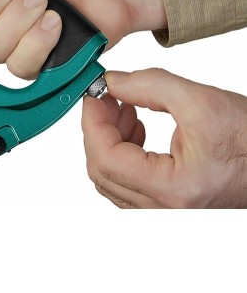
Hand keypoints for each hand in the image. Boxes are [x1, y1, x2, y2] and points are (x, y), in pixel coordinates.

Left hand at [82, 69, 246, 207]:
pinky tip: (136, 127)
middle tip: (106, 98)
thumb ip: (148, 86)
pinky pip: (126, 182)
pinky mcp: (166, 203)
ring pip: (111, 178)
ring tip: (125, 109)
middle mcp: (164, 209)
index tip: (94, 95)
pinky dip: (122, 152)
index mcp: (173, 189)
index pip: (106, 158)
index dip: (92, 122)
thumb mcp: (200, 100)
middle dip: (98, 128)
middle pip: (102, 171)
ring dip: (109, 139)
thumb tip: (111, 82)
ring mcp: (164, 210)